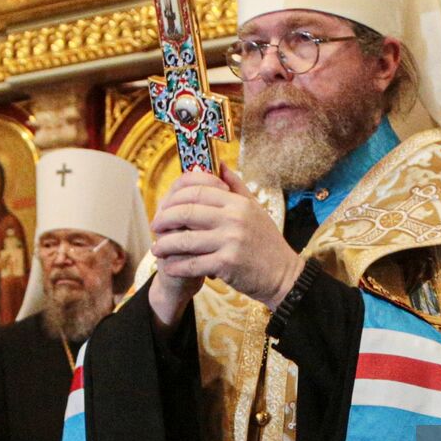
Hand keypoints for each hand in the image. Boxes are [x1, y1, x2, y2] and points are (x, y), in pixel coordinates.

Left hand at [151, 163, 305, 311]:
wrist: (284, 276)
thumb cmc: (267, 243)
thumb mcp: (255, 209)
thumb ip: (236, 186)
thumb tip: (219, 164)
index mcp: (238, 203)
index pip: (198, 190)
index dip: (174, 197)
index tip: (165, 206)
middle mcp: (234, 218)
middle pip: (186, 212)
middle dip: (164, 219)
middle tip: (155, 226)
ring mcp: (231, 241)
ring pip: (185, 239)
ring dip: (165, 245)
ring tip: (157, 249)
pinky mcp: (227, 264)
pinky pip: (192, 263)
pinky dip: (176, 266)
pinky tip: (169, 267)